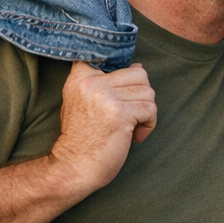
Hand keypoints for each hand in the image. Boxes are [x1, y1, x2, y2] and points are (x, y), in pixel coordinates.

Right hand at [47, 61, 157, 195]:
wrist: (73, 167)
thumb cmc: (83, 137)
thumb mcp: (83, 101)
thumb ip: (105, 82)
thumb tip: (139, 66)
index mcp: (80, 77)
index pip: (111, 56)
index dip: (125, 68)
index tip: (123, 86)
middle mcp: (91, 83)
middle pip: (139, 74)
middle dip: (141, 96)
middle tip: (130, 115)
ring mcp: (105, 97)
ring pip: (148, 92)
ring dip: (146, 113)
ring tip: (131, 127)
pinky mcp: (120, 113)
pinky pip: (150, 109)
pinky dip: (149, 125)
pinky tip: (135, 136)